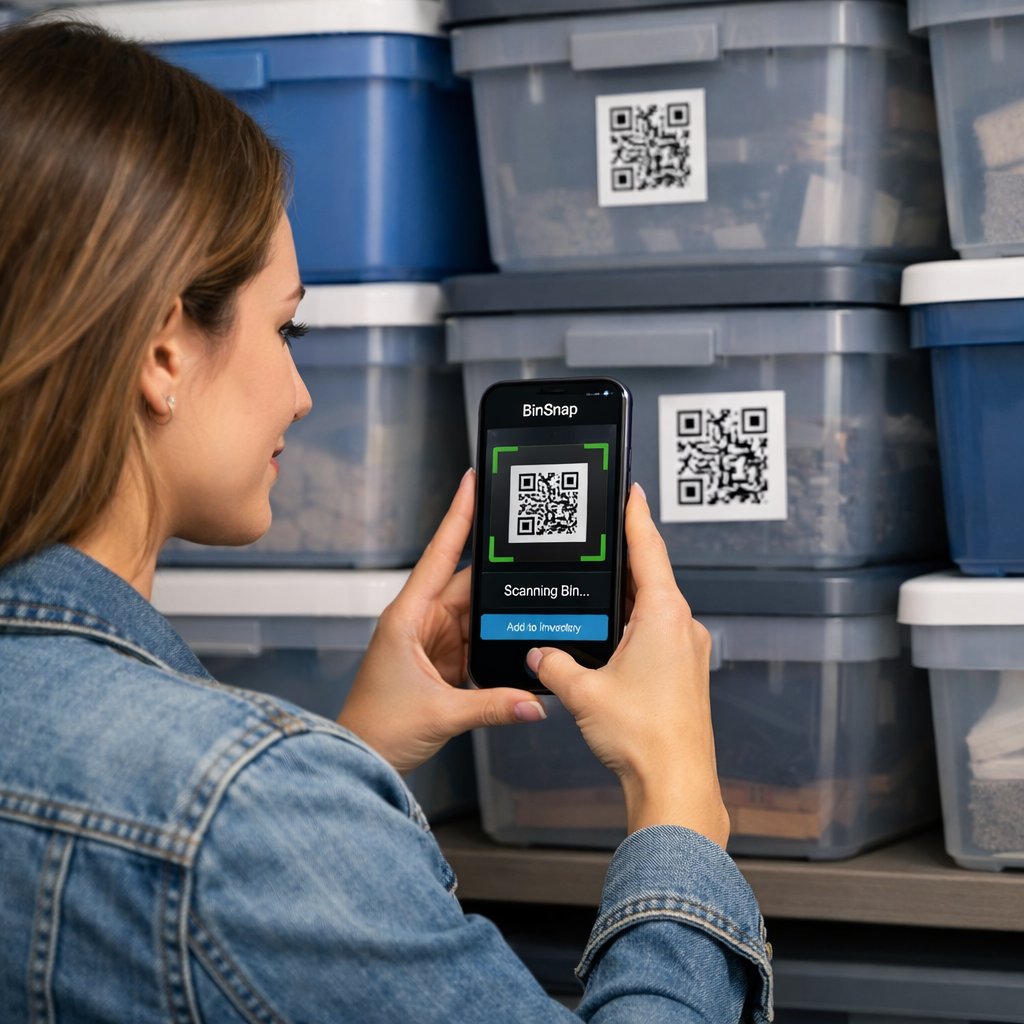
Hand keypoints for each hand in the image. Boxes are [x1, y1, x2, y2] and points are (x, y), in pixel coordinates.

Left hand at [337, 470, 546, 775]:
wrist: (362, 758)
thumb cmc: (376, 728)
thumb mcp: (440, 714)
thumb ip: (493, 706)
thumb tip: (533, 702)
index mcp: (407, 617)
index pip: (438, 555)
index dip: (457, 517)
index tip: (473, 483)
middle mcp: (420, 622)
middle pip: (466, 582)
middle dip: (497, 570)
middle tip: (532, 548)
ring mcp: (433, 640)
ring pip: (476, 611)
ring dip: (499, 611)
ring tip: (534, 598)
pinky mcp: (444, 660)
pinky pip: (477, 638)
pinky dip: (497, 638)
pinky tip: (517, 636)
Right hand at [527, 484, 729, 847]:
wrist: (675, 783)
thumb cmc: (646, 737)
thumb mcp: (583, 692)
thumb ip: (555, 664)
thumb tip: (540, 654)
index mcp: (664, 615)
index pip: (648, 549)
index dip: (636, 516)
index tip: (630, 491)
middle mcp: (683, 626)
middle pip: (651, 575)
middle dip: (624, 558)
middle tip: (601, 538)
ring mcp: (688, 650)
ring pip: (654, 607)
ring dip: (628, 597)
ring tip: (597, 590)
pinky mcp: (685, 672)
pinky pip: (659, 633)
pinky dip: (635, 625)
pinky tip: (611, 640)